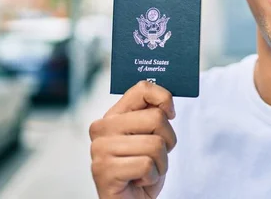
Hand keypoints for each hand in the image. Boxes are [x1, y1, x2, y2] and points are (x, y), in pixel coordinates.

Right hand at [90, 81, 176, 198]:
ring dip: (160, 163)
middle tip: (155, 155)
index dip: (164, 98)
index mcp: (113, 115)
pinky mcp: (104, 171)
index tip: (170, 114)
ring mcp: (100, 149)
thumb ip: (152, 114)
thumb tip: (167, 101)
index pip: (141, 89)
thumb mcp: (151, 136)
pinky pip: (147, 165)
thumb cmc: (142, 169)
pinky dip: (151, 177)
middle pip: (156, 118)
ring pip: (154, 144)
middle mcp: (102, 128)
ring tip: (147, 170)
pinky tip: (139, 181)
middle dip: (167, 140)